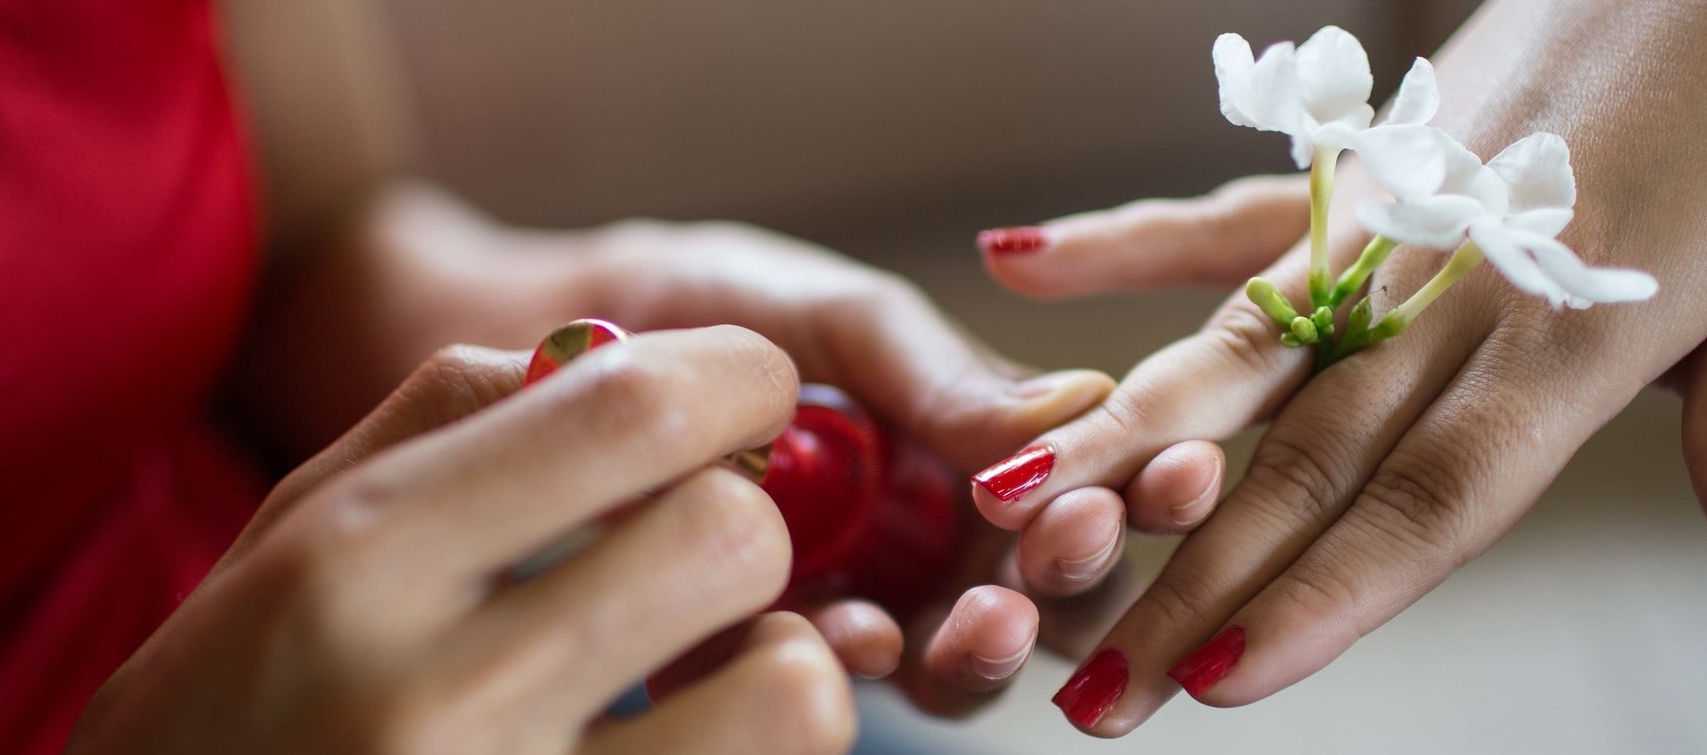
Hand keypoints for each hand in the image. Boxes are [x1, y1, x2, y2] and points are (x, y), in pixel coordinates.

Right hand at [71, 328, 855, 753]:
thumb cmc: (241, 697)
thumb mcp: (298, 534)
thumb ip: (461, 417)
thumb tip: (644, 350)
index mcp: (358, 562)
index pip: (631, 411)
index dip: (741, 380)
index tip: (754, 396)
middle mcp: (436, 695)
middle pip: (728, 538)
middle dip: (752, 524)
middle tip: (711, 549)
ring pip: (789, 694)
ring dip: (780, 664)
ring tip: (709, 672)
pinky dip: (749, 751)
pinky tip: (675, 742)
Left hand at [565, 219, 1136, 714]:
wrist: (536, 336)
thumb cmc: (703, 305)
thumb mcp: (836, 317)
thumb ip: (940, 371)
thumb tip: (1080, 408)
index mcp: (971, 452)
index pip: (1089, 490)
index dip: (1144, 493)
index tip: (1170, 473)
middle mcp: (927, 543)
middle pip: (1044, 599)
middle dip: (1071, 582)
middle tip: (1065, 544)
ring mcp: (852, 602)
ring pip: (956, 667)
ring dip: (983, 650)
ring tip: (978, 617)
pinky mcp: (756, 651)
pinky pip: (822, 686)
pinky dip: (850, 668)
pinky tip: (850, 634)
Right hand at [976, 0, 1706, 734]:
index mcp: (1565, 334)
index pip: (1431, 496)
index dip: (1326, 592)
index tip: (1226, 676)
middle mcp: (1447, 286)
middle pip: (1303, 460)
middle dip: (1192, 582)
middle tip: (1097, 687)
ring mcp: (1381, 223)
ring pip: (1231, 356)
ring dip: (1124, 449)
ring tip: (1020, 517)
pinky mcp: (1350, 171)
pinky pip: (1219, 220)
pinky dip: (1117, 243)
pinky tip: (1017, 269)